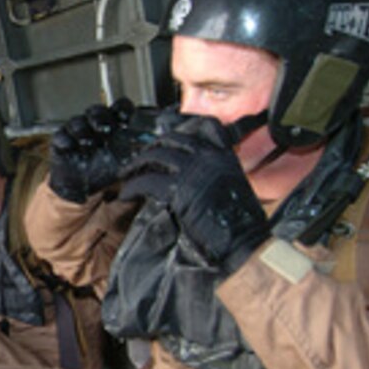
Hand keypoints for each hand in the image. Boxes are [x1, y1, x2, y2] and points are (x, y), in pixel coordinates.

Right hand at [48, 99, 134, 202]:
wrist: (82, 188)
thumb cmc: (104, 171)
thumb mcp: (125, 162)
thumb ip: (138, 153)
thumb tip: (156, 148)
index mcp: (113, 125)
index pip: (119, 108)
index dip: (122, 109)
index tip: (126, 117)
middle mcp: (95, 125)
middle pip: (96, 110)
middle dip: (101, 118)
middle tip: (106, 130)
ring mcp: (77, 133)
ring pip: (78, 121)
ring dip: (84, 130)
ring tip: (90, 143)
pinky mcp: (61, 143)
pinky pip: (61, 136)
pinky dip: (67, 141)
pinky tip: (74, 148)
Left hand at [119, 114, 269, 272]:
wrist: (243, 240)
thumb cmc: (240, 222)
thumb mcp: (231, 185)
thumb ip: (212, 172)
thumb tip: (189, 175)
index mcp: (223, 154)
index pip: (202, 128)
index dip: (177, 134)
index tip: (163, 142)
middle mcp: (208, 157)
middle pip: (171, 141)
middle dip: (150, 149)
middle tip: (138, 160)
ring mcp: (193, 170)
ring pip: (154, 157)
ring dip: (135, 166)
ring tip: (126, 175)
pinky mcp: (179, 189)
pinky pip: (147, 181)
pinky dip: (132, 187)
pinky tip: (126, 194)